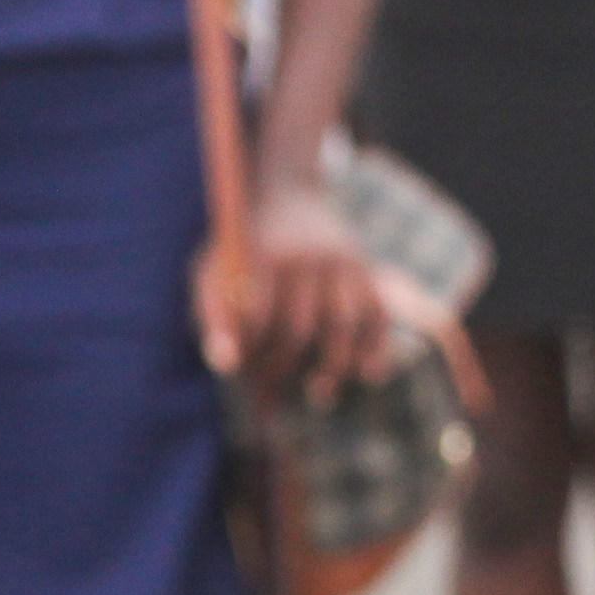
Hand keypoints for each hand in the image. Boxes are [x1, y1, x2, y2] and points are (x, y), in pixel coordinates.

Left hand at [226, 177, 393, 400]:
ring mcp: (344, 265)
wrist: (288, 197)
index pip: (259, 317)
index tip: (239, 377)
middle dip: (283, 368)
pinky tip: (368, 375)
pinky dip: (378, 348)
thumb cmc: (242, 249)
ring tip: (319, 397)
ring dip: (333, 368)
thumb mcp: (214, 268)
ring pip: (344, 327)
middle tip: (268, 395)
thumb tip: (226, 366)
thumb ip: (214, 314)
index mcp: (266, 255)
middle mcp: (309, 259)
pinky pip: (379, 316)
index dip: (251, 353)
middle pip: (299, 329)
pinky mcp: (367, 272)